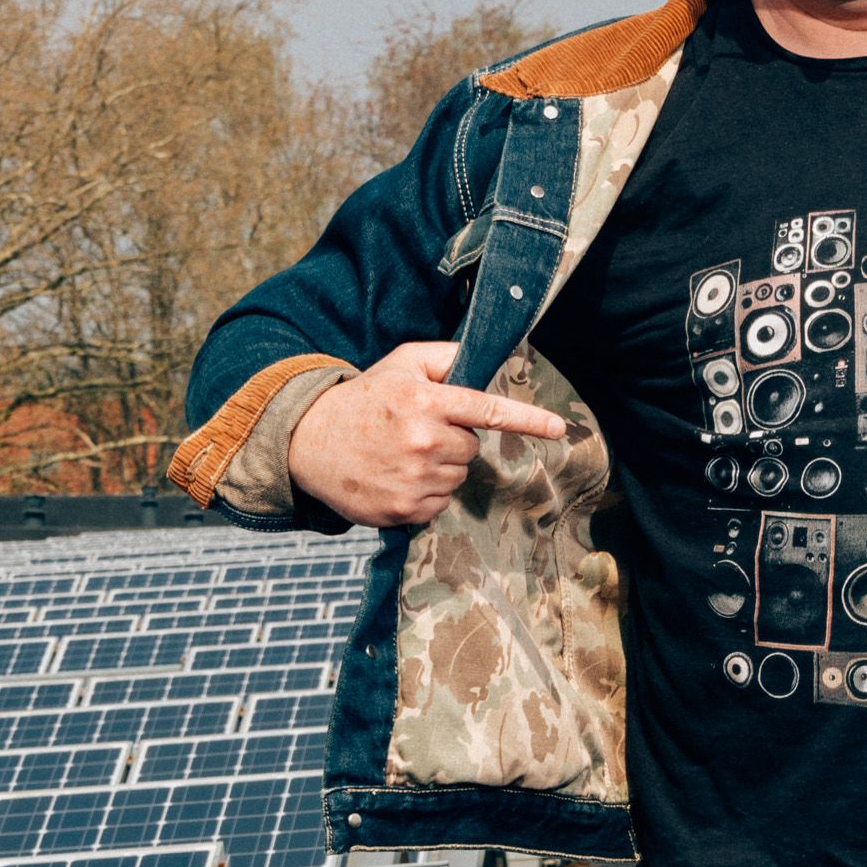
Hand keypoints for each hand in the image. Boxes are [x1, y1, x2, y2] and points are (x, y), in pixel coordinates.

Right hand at [284, 340, 570, 526]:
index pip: (487, 410)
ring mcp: (414, 478)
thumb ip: (444, 357)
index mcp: (425, 400)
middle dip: (452, 440)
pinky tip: (395, 477)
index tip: (559, 428)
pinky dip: (424, 493)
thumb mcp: (400, 364)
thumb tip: (482, 358)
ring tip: (399, 455)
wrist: (307, 442)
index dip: (528, 420)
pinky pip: (439, 504)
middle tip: (414, 432)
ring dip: (438, 468)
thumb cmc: (362, 400)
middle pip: (471, 448)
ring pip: (456, 477)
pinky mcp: (404, 509)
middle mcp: (423, 440)